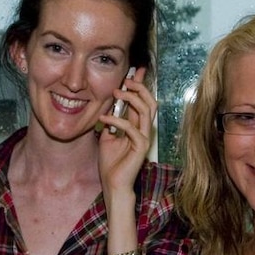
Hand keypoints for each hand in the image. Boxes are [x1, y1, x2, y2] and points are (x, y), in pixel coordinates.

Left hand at [98, 66, 156, 194]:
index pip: (141, 102)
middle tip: (127, 78)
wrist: (114, 184)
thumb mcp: (107, 138)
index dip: (140, 86)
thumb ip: (111, 123)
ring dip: (131, 98)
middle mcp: (143, 130)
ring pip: (146, 110)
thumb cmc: (111, 163)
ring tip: (116, 91)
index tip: (134, 71)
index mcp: (136, 127)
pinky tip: (104, 118)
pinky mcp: (141, 147)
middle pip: (150, 102)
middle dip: (140, 87)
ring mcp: (144, 138)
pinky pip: (131, 128)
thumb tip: (108, 108)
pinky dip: (117, 120)